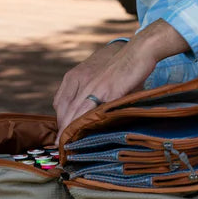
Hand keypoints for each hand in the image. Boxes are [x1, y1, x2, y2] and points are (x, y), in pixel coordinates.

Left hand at [54, 21, 189, 138]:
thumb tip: (93, 111)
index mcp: (75, 76)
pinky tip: (84, 138)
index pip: (59, 102)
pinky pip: (91, 113)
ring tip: (68, 147)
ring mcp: (92, 86)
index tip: (62, 134)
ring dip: (70, 132)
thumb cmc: (122, 64)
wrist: (138, 51)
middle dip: (62, 130)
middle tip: (62, 147)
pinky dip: (85, 126)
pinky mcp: (107, 92)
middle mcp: (80, 80)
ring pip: (74, 114)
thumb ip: (92, 90)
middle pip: (64, 111)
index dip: (60, 121)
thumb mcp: (99, 74)